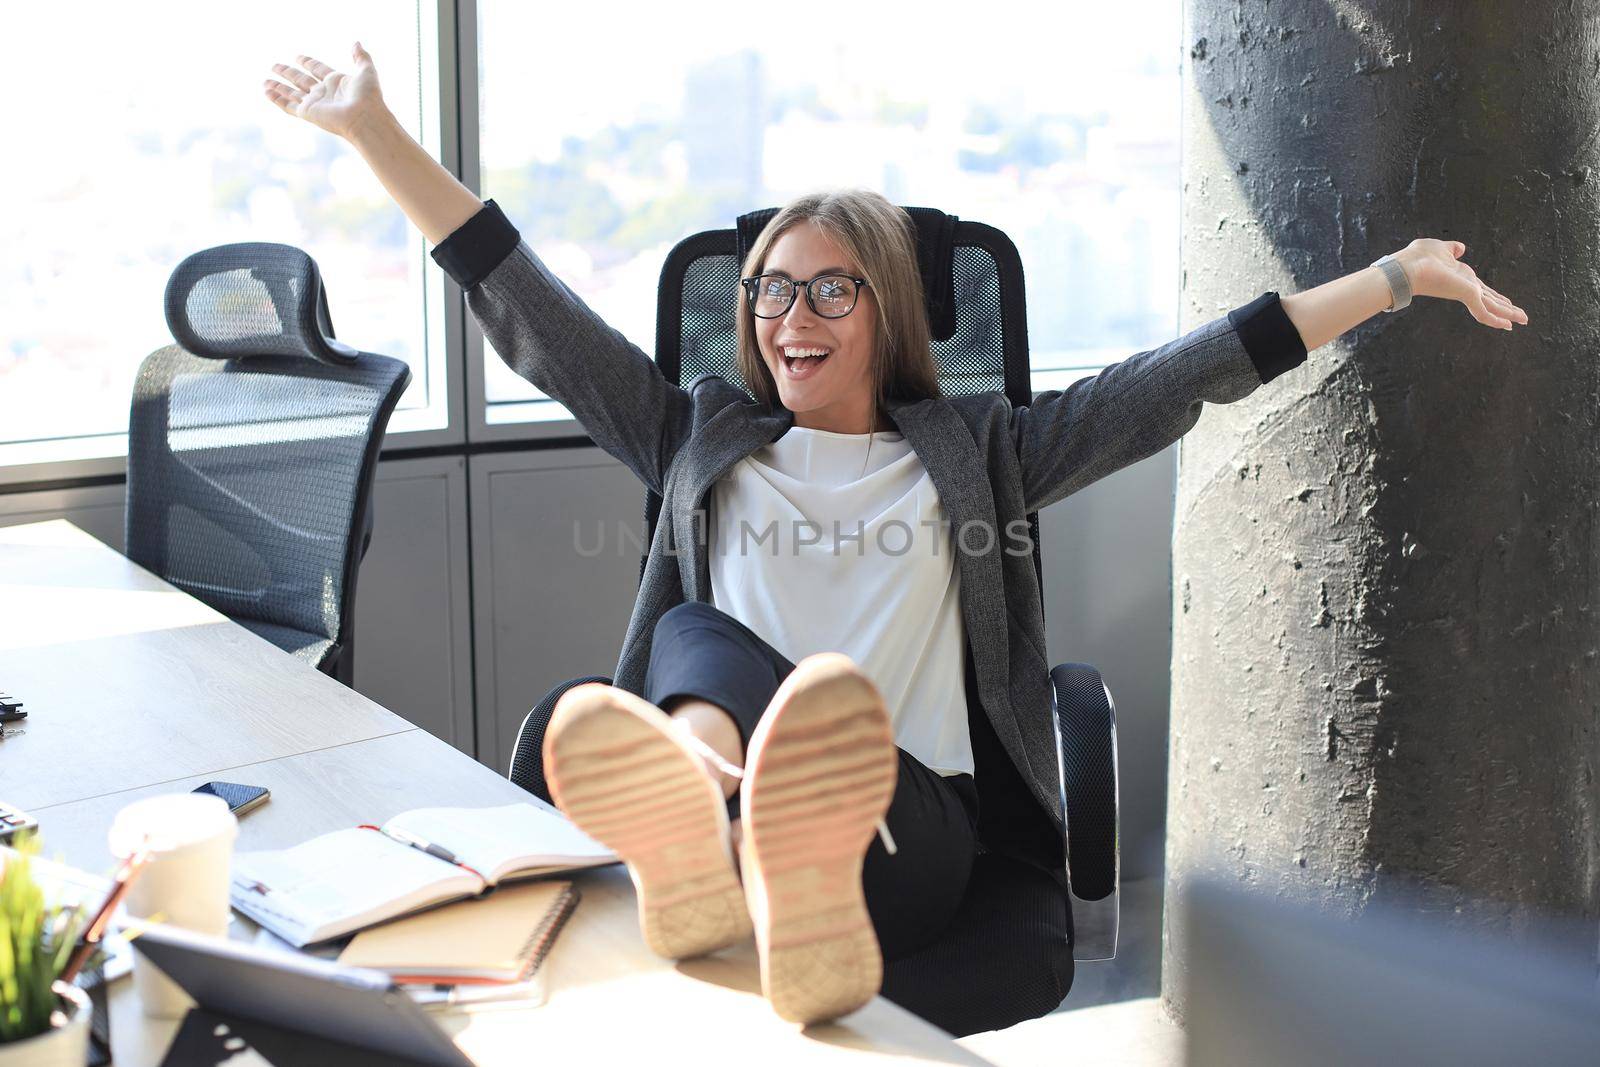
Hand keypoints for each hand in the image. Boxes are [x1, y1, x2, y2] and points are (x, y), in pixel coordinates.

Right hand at [263, 42, 385, 140]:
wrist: (365, 118)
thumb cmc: (368, 96)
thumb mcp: (366, 71)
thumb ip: (361, 57)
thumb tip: (356, 43)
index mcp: (336, 82)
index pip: (318, 69)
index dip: (308, 62)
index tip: (298, 57)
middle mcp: (324, 93)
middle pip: (301, 80)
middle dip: (287, 73)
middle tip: (275, 66)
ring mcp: (315, 103)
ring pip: (291, 93)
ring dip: (278, 87)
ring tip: (265, 81)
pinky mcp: (308, 113)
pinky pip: (288, 106)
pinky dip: (277, 99)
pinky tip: (266, 92)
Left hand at [1394, 239, 1528, 330]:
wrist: (1407, 267)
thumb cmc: (1418, 257)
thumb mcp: (1440, 248)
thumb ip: (1452, 249)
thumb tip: (1460, 248)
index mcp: (1461, 277)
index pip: (1483, 289)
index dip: (1495, 295)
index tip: (1506, 301)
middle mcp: (1465, 287)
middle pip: (1491, 300)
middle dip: (1506, 307)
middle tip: (1520, 317)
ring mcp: (1466, 293)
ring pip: (1492, 307)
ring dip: (1509, 313)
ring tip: (1524, 320)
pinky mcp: (1466, 296)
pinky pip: (1484, 312)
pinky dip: (1495, 320)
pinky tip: (1508, 325)